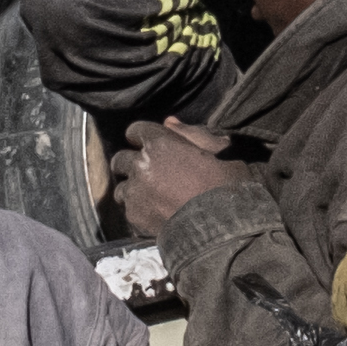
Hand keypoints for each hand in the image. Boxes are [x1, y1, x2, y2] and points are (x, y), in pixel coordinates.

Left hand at [111, 120, 255, 241]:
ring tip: (150, 198)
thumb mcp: (218, 150)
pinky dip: (140, 211)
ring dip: (133, 190)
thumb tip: (169, 121)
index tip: (151, 146)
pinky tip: (156, 215)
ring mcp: (135, 191)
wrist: (222, 224)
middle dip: (132, 164)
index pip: (136, 131)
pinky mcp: (135, 215)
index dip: (143, 138)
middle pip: (121, 160)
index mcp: (160, 142)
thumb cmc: (225, 183)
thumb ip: (191, 133)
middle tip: (149, 174)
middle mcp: (141, 164)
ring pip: (121, 188)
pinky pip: (129, 210)